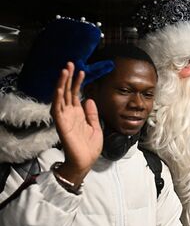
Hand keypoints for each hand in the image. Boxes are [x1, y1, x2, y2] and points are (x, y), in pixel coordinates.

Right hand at [50, 62, 102, 186]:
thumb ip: (92, 113)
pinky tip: (60, 86)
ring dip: (62, 83)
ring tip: (65, 69)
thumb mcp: (95, 126)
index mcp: (78, 114)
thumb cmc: (89, 147)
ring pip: (61, 96)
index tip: (81, 70)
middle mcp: (70, 114)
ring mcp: (65, 118)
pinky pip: (57, 108)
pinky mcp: (61, 124)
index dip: (77, 82)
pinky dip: (58, 96)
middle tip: (70, 63)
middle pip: (67, 92)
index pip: (76, 94)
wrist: (85, 162)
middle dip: (69, 77)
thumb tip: (89, 99)